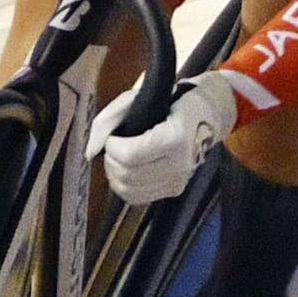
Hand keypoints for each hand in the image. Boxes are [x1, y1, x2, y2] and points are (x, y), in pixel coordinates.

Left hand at [89, 73, 239, 205]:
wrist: (206, 114)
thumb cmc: (170, 102)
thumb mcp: (138, 98)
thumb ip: (109, 119)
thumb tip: (91, 151)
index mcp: (175, 138)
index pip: (130, 155)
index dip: (111, 147)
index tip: (112, 137)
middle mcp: (180, 163)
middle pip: (127, 175)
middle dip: (111, 160)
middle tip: (114, 147)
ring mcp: (179, 179)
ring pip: (129, 190)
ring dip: (115, 175)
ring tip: (120, 158)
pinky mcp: (175, 189)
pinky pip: (137, 198)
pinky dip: (125, 186)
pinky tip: (127, 170)